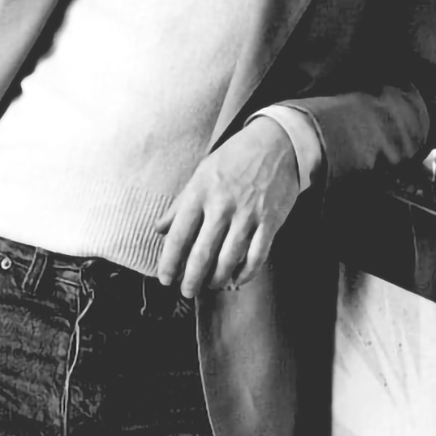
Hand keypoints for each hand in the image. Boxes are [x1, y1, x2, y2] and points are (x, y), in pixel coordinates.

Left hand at [155, 117, 299, 297]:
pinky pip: (256, 256)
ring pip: (228, 259)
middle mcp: (222, 206)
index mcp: (200, 193)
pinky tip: (238, 279)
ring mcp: (247, 215)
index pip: (178, 235)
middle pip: (202, 254)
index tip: (165, 279)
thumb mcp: (202, 173)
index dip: (169, 262)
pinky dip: (246, 273)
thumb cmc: (235, 158)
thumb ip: (181, 203)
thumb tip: (160, 228)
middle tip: (187, 292)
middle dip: (192, 279)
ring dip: (217, 279)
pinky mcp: (270, 221)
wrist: (275, 143)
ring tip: (211, 285)